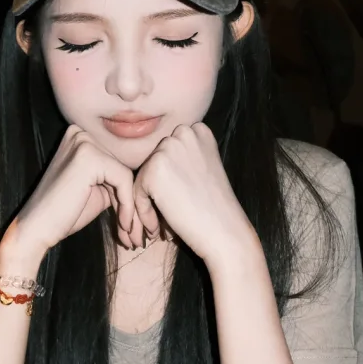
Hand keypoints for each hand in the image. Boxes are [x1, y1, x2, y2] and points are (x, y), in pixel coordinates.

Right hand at [11, 124, 145, 259]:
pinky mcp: (89, 157)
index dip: (126, 195)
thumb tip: (148, 181)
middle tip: (138, 234)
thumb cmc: (64, 214)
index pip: (115, 164)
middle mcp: (80, 133)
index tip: (133, 224)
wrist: (36, 229)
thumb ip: (116, 179)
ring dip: (132, 209)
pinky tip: (122, 225)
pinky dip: (126, 205)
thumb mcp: (97, 190)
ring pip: (126, 176)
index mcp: (80, 137)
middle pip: (122, 169)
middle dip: (132, 204)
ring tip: (132, 235)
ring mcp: (84, 142)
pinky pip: (124, 180)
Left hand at [131, 123, 255, 267]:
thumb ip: (182, 159)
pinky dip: (144, 213)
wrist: (225, 232)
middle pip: (154, 162)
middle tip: (166, 216)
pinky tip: (158, 229)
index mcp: (199, 131)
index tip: (178, 200)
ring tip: (161, 226)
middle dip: (157, 190)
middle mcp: (183, 133)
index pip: (169, 151)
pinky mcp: (153, 169)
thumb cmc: (215, 208)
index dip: (169, 179)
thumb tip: (153, 163)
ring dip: (149, 202)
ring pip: (143, 177)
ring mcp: (168, 149)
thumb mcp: (203, 169)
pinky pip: (137, 192)